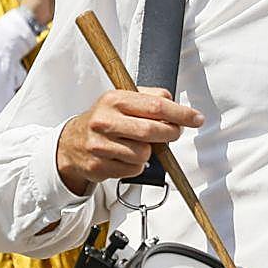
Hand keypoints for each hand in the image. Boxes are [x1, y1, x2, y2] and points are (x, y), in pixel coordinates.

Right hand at [55, 87, 204, 194]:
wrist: (70, 143)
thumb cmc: (105, 120)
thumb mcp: (123, 100)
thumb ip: (151, 97)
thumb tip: (176, 104)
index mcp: (114, 100)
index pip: (156, 105)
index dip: (181, 114)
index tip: (196, 118)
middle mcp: (104, 121)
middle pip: (152, 130)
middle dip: (170, 133)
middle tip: (172, 133)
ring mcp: (99, 145)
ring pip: (144, 153)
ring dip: (149, 152)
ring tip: (136, 145)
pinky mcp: (98, 165)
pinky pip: (134, 170)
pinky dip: (137, 166)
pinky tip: (125, 157)